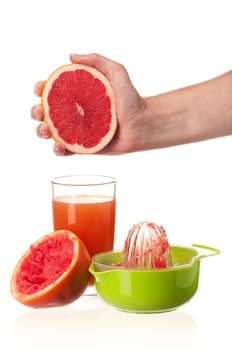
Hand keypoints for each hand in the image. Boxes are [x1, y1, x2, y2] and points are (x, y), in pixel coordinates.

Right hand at [31, 53, 145, 154]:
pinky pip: (67, 150)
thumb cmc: (131, 99)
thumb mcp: (116, 72)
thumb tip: (71, 56)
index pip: (53, 90)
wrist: (143, 124)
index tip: (40, 88)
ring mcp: (78, 131)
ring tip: (45, 130)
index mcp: (78, 95)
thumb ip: (97, 60)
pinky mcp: (85, 146)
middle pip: (47, 112)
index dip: (41, 88)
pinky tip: (58, 146)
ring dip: (42, 131)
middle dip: (36, 111)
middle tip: (39, 111)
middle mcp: (75, 113)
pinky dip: (58, 150)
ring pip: (52, 132)